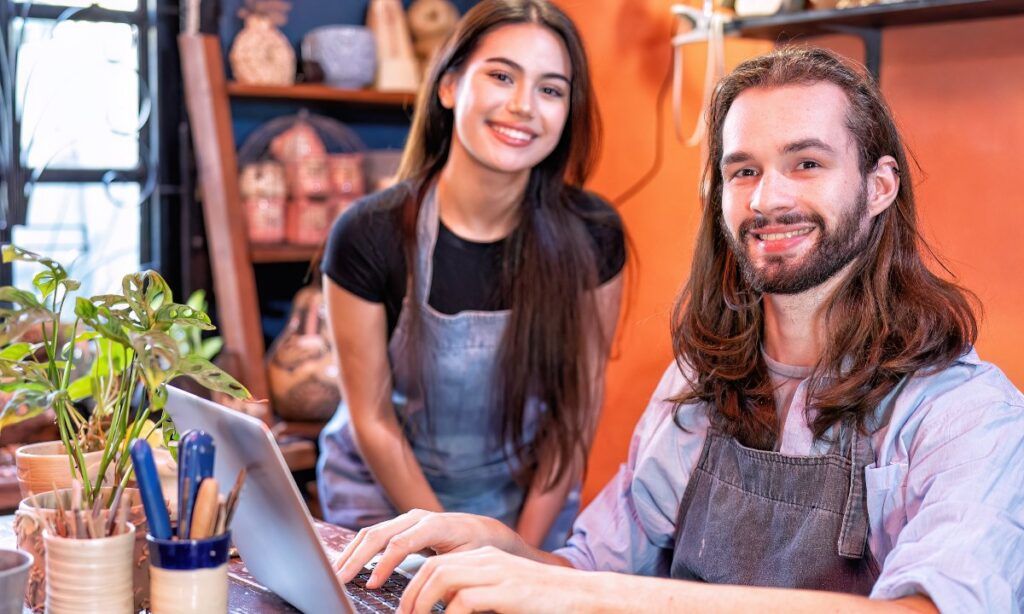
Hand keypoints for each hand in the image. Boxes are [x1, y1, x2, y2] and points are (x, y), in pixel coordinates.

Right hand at [334, 509, 522, 587]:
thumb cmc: (476, 548)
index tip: (371, 585)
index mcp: (434, 525)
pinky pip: (374, 534)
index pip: (400, 544)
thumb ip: (447, 576)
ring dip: (352, 552)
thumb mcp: (467, 562)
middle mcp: (417, 517)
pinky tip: (347, 563)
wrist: (482, 530)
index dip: (383, 565)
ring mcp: (406, 519)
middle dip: (357, 557)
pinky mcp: (400, 525)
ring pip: (372, 532)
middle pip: (379, 534)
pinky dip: (358, 548)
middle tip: (339, 579)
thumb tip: (431, 599)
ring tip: (336, 573)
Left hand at [397, 546, 601, 613]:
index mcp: (485, 558)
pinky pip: (464, 601)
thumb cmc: (544, 602)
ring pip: (442, 577)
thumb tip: (448, 609)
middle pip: (433, 567)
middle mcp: (488, 559)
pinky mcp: (508, 591)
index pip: (438, 563)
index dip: (415, 586)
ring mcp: (498, 573)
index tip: (406, 610)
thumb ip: (478, 598)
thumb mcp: (505, 595)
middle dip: (411, 595)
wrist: (584, 596)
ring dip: (422, 604)